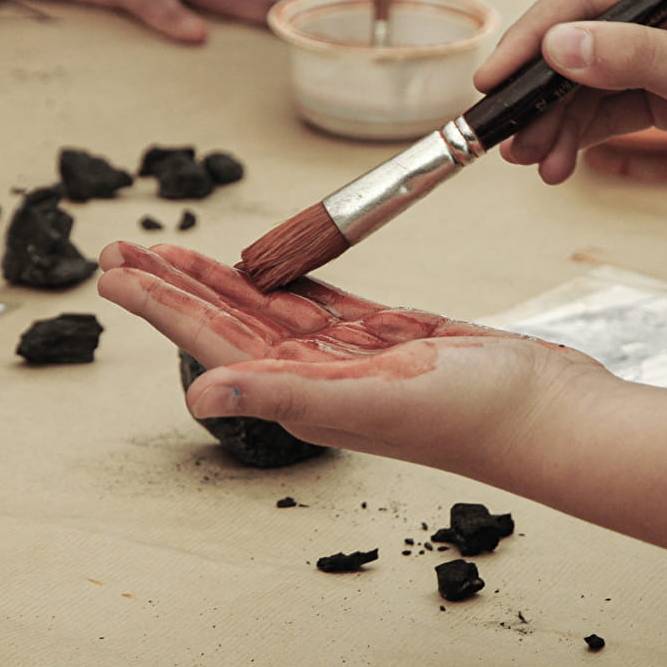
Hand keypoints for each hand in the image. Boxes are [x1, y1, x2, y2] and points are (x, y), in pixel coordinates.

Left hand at [96, 241, 611, 477]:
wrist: (553, 416)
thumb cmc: (476, 417)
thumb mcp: (372, 401)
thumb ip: (283, 396)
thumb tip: (200, 397)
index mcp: (302, 394)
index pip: (213, 338)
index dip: (160, 302)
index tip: (112, 270)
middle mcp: (319, 378)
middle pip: (229, 319)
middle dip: (173, 284)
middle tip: (120, 248)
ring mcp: (356, 358)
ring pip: (270, 309)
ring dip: (220, 280)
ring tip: (175, 252)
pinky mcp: (394, 338)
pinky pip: (323, 304)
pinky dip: (288, 285)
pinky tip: (264, 270)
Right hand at [473, 0, 666, 244]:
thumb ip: (639, 60)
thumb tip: (559, 45)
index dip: (536, 36)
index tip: (494, 78)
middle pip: (581, 35)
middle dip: (538, 87)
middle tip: (500, 131)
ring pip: (590, 80)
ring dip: (555, 120)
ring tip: (530, 161)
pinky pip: (611, 108)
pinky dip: (581, 135)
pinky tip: (558, 163)